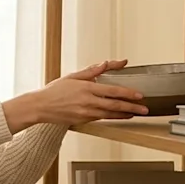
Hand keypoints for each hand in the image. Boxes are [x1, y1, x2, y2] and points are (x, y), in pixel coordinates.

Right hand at [2, 60, 148, 131]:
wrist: (39, 107)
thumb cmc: (53, 91)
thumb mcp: (72, 76)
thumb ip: (92, 71)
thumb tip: (107, 63)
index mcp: (86, 88)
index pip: (113, 91)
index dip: (128, 93)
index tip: (139, 95)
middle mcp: (87, 101)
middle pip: (115, 105)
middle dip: (132, 107)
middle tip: (144, 109)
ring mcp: (85, 113)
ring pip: (110, 115)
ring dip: (125, 115)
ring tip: (136, 114)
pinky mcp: (83, 120)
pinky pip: (101, 119)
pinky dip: (113, 118)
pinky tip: (120, 117)